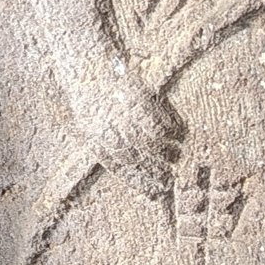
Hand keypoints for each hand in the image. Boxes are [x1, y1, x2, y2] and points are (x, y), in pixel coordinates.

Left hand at [69, 56, 182, 202]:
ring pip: (158, 147)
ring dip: (170, 154)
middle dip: (160, 173)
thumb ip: (105, 148)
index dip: (143, 184)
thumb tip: (125, 168)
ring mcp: (132, 122)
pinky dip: (172, 131)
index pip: (127, 173)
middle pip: (145, 163)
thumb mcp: (88, 127)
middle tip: (170, 180)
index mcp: (101, 146)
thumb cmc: (89, 100)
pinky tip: (175, 134)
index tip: (155, 193)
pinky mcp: (145, 106)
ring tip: (176, 158)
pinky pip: (164, 126)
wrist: (91, 71)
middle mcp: (117, 137)